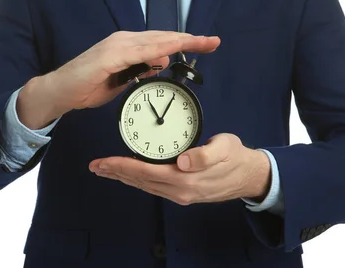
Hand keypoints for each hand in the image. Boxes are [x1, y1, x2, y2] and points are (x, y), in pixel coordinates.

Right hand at [17, 31, 220, 128]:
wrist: (59, 91)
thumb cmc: (88, 86)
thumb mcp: (122, 81)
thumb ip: (141, 71)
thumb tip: (161, 62)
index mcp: (128, 46)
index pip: (161, 41)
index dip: (185, 42)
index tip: (207, 44)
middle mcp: (124, 40)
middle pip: (162, 37)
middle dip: (190, 39)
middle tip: (214, 41)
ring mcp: (116, 45)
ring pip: (154, 40)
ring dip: (179, 40)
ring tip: (201, 42)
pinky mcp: (108, 55)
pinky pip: (137, 51)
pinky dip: (156, 49)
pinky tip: (172, 49)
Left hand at [89, 134, 271, 204]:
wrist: (249, 176)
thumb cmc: (236, 158)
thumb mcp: (225, 149)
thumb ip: (205, 155)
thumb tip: (184, 161)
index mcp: (186, 179)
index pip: (146, 172)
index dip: (123, 166)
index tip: (104, 161)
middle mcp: (179, 191)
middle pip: (140, 181)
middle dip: (115, 172)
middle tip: (95, 165)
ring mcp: (180, 194)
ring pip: (144, 185)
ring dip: (123, 177)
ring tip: (105, 169)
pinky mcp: (182, 192)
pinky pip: (152, 187)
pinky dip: (137, 180)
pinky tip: (130, 174)